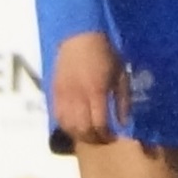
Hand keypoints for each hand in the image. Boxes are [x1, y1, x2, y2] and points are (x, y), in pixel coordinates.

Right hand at [50, 30, 126, 145]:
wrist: (80, 38)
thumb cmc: (105, 55)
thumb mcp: (121, 76)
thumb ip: (123, 101)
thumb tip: (123, 123)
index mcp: (96, 91)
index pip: (99, 124)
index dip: (106, 135)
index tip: (113, 138)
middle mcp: (77, 96)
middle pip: (81, 128)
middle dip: (93, 138)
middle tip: (102, 140)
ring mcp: (63, 94)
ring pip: (66, 124)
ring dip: (78, 134)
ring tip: (89, 136)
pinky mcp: (54, 91)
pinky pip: (56, 114)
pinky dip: (66, 125)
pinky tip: (75, 126)